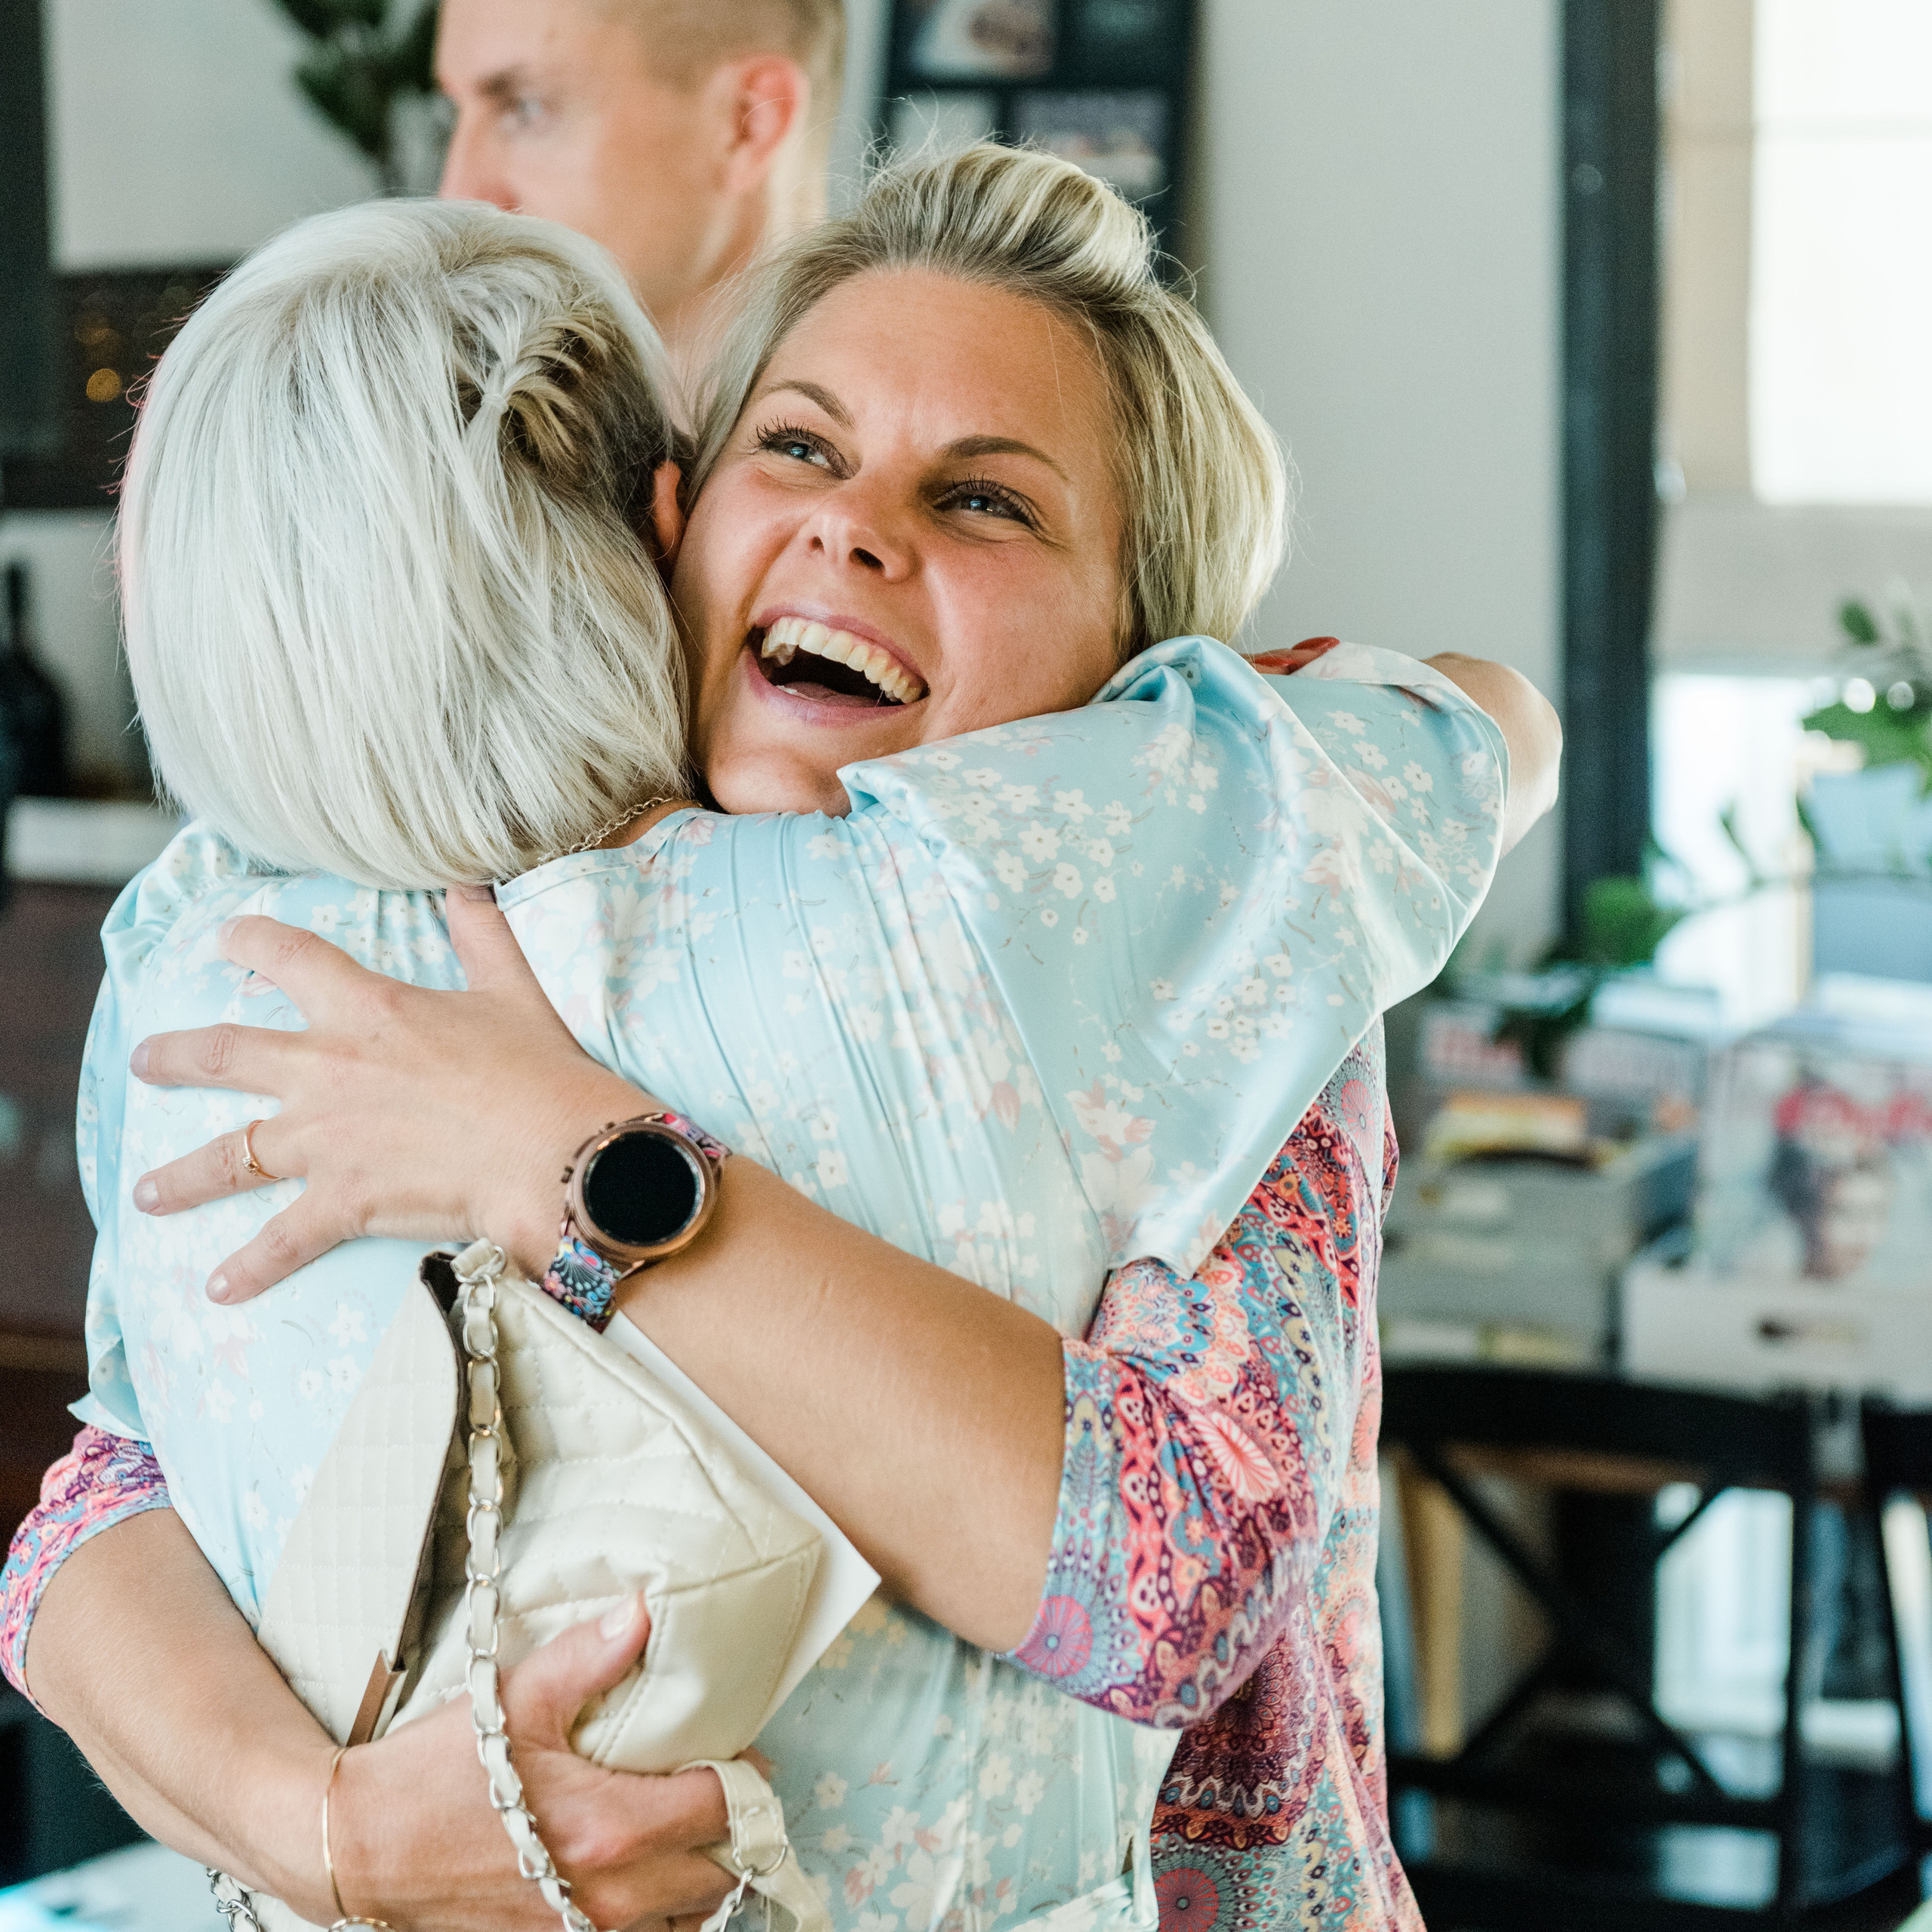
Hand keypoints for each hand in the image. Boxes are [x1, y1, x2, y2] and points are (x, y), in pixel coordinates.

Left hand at [130, 887, 647, 1301]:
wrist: (554, 1151)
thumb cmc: (540, 1069)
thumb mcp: (512, 989)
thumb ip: (482, 934)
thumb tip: (469, 881)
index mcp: (366, 1008)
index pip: (291, 957)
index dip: (254, 940)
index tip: (228, 937)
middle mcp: (327, 1069)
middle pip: (225, 1055)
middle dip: (174, 1058)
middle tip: (144, 1062)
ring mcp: (326, 1140)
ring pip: (231, 1157)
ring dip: (182, 1177)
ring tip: (147, 1194)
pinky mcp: (343, 1200)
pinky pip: (282, 1240)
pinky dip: (250, 1268)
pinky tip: (220, 1289)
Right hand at [330, 1595, 736, 1931]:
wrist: (360, 1847)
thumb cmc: (436, 1771)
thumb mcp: (512, 1699)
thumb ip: (587, 1658)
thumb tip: (644, 1612)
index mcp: (608, 1828)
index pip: (725, 1809)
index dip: (745, 1777)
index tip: (737, 1750)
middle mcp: (608, 1897)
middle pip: (721, 1871)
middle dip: (732, 1827)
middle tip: (716, 1784)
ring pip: (690, 1918)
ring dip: (701, 1874)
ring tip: (687, 1828)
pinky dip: (663, 1913)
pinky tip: (647, 1871)